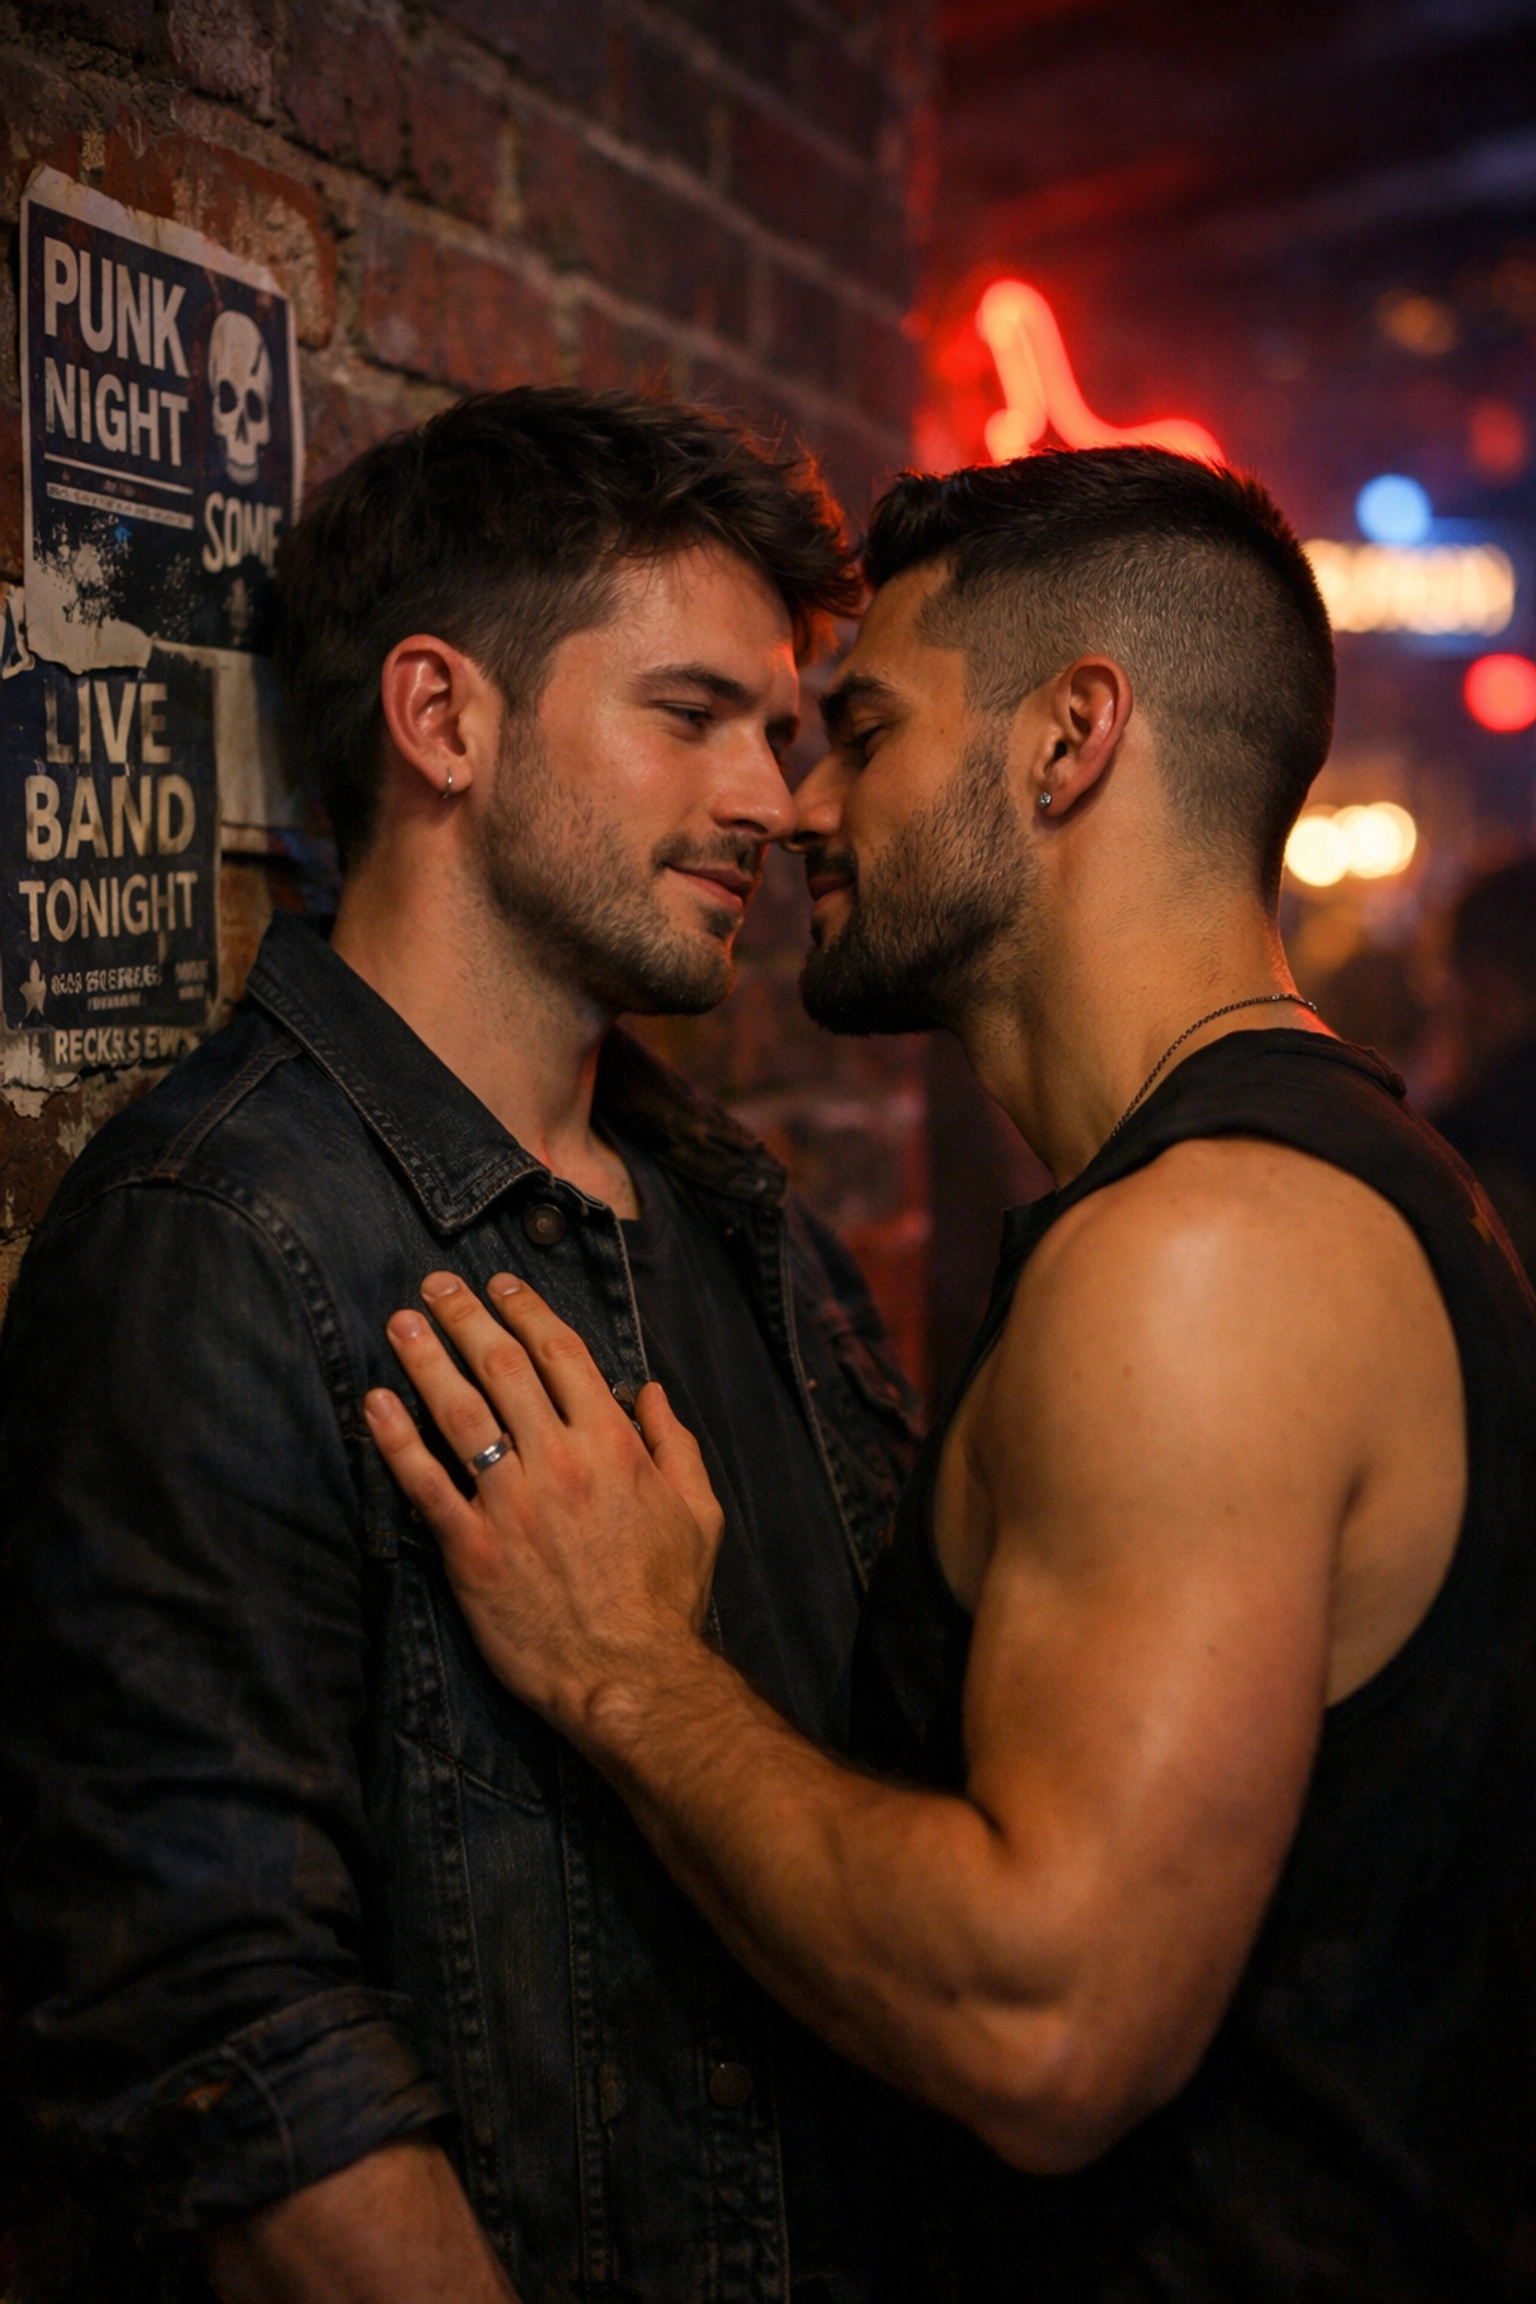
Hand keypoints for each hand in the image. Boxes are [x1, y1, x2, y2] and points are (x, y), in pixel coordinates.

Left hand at [364, 1272, 723, 1737]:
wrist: (631, 1676)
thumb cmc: (666, 1598)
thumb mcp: (698, 1513)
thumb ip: (676, 1444)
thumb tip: (649, 1391)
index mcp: (612, 1444)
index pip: (561, 1353)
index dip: (525, 1309)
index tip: (499, 1284)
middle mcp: (559, 1460)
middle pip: (501, 1366)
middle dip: (464, 1317)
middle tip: (434, 1286)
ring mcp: (511, 1504)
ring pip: (458, 1412)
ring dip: (425, 1360)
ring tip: (399, 1325)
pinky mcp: (471, 1550)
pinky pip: (424, 1484)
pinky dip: (396, 1440)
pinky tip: (374, 1404)